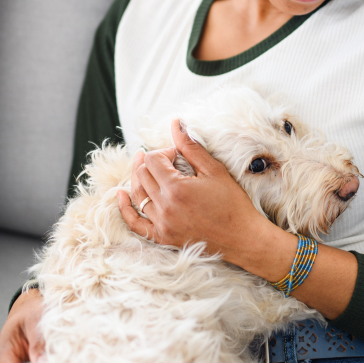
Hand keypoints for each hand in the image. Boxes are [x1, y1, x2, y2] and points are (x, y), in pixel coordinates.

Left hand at [117, 120, 267, 261]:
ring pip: (137, 195)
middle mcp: (164, 207)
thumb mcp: (214, 171)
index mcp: (176, 188)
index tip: (177, 155)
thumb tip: (176, 124)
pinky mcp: (163, 237)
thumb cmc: (233, 203)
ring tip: (145, 168)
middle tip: (166, 159)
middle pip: (142, 175)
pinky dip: (125, 209)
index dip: (163, 152)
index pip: (153, 160)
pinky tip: (120, 195)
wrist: (242, 238)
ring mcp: (162, 224)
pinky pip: (136, 224)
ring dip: (139, 179)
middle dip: (150, 162)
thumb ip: (191, 147)